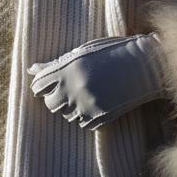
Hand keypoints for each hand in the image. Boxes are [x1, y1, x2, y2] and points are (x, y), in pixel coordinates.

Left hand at [28, 32, 167, 130]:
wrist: (145, 66)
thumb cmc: (113, 53)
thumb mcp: (83, 52)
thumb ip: (55, 64)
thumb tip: (32, 69)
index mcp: (68, 68)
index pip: (38, 85)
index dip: (42, 85)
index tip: (49, 84)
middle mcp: (74, 88)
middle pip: (50, 104)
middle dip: (56, 98)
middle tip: (70, 90)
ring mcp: (87, 105)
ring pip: (66, 115)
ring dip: (72, 107)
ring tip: (88, 93)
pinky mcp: (100, 117)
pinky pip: (83, 124)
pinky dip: (86, 116)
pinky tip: (97, 102)